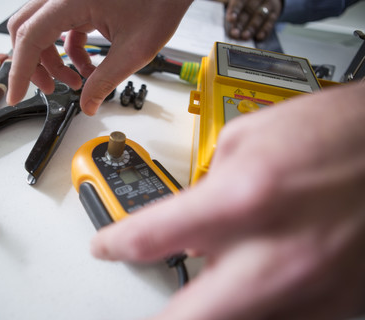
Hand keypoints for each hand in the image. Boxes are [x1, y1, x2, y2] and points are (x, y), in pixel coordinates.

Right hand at [7, 0, 192, 114]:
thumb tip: (89, 105)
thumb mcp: (133, 50)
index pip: (29, 37)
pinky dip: (68, 51)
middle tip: (50, 89)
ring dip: (52, 60)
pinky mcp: (79, 1)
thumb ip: (105, 81)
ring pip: (42, 30)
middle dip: (34, 65)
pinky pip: (61, 29)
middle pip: (26, 31)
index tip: (15, 95)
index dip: (20, 71)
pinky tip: (88, 67)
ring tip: (76, 81)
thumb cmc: (160, 2)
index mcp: (69, 0)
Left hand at [91, 83, 364, 318]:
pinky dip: (251, 312)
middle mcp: (276, 252)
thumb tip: (188, 231)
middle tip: (145, 305)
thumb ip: (206, 191)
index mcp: (244, 197)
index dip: (117, 245)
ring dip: (205, 312)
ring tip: (195, 296)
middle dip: (158, 315)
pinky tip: (246, 292)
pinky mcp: (339, 302)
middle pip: (187, 317)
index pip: (150, 238)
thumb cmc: (331, 132)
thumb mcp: (246, 140)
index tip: (107, 248)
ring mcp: (311, 286)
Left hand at [226, 0, 281, 40]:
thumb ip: (229, 7)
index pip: (240, 2)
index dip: (234, 11)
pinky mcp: (275, 13)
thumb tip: (219, 13)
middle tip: (235, 33)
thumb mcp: (239, 3)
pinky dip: (264, 30)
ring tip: (245, 36)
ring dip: (252, 27)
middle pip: (248, 11)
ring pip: (259, 16)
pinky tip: (259, 37)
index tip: (230, 20)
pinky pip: (270, 21)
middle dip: (241, 23)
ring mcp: (268, 5)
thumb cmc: (248, 3)